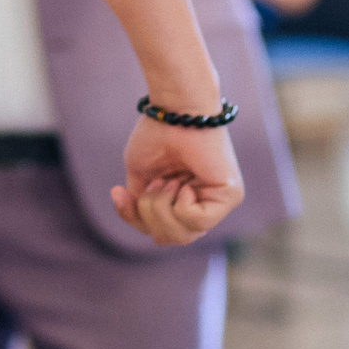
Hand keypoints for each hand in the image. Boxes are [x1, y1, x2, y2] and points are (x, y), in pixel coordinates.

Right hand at [112, 116, 244, 246]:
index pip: (159, 231)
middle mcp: (204, 202)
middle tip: (156, 184)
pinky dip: (181, 204)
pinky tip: (184, 183)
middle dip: (150, 215)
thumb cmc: (157, 133)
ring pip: (182, 234)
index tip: (117, 192)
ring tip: (167, 181)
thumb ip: (143, 207)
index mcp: (185, 199)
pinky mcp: (231, 195)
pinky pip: (197, 222)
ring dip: (162, 208)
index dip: (135, 218)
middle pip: (170, 238)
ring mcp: (219, 201)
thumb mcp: (141, 178)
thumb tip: (148, 231)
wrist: (173, 109)